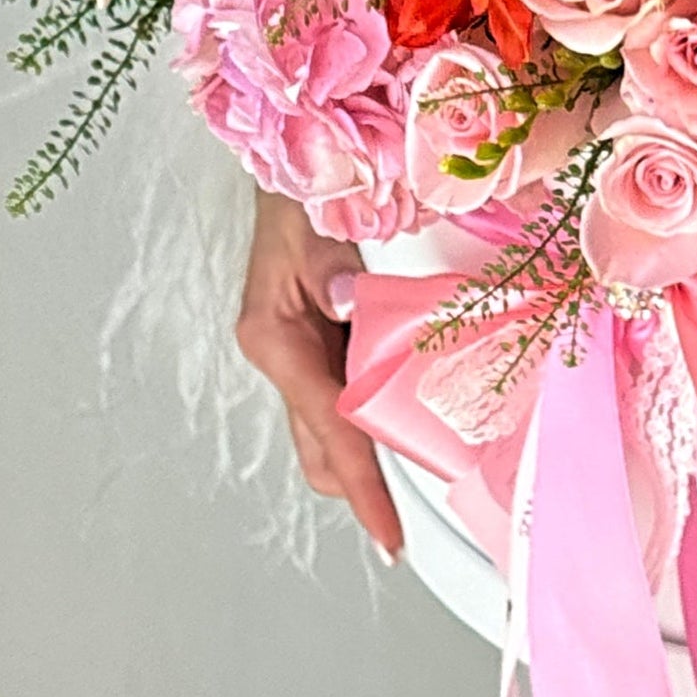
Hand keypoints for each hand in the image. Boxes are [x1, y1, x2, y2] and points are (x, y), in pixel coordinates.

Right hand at [236, 188, 403, 560]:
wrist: (294, 163)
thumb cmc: (301, 190)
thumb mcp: (318, 221)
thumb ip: (333, 264)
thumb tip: (347, 301)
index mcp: (276, 335)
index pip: (327, 427)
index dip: (363, 484)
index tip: (388, 533)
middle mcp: (281, 353)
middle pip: (322, 447)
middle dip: (363, 484)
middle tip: (411, 515)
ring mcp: (295, 351)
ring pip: (328, 428)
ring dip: (366, 447)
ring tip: (420, 456)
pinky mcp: (313, 342)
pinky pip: (341, 392)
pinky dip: (369, 406)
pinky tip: (403, 399)